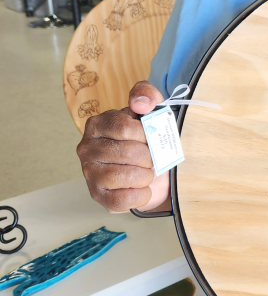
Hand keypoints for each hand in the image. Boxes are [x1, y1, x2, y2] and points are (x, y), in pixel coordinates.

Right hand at [77, 82, 170, 212]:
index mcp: (98, 124)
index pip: (125, 127)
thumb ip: (146, 95)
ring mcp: (90, 173)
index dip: (145, 134)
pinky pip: (122, 200)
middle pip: (128, 153)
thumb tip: (140, 103)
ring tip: (147, 170)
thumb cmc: (147, 136)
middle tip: (151, 156)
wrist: (151, 165)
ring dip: (146, 175)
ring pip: (126, 177)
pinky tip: (143, 187)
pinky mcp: (98, 196)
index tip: (150, 136)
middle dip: (149, 156)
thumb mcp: (151, 110)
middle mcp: (87, 148)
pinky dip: (141, 195)